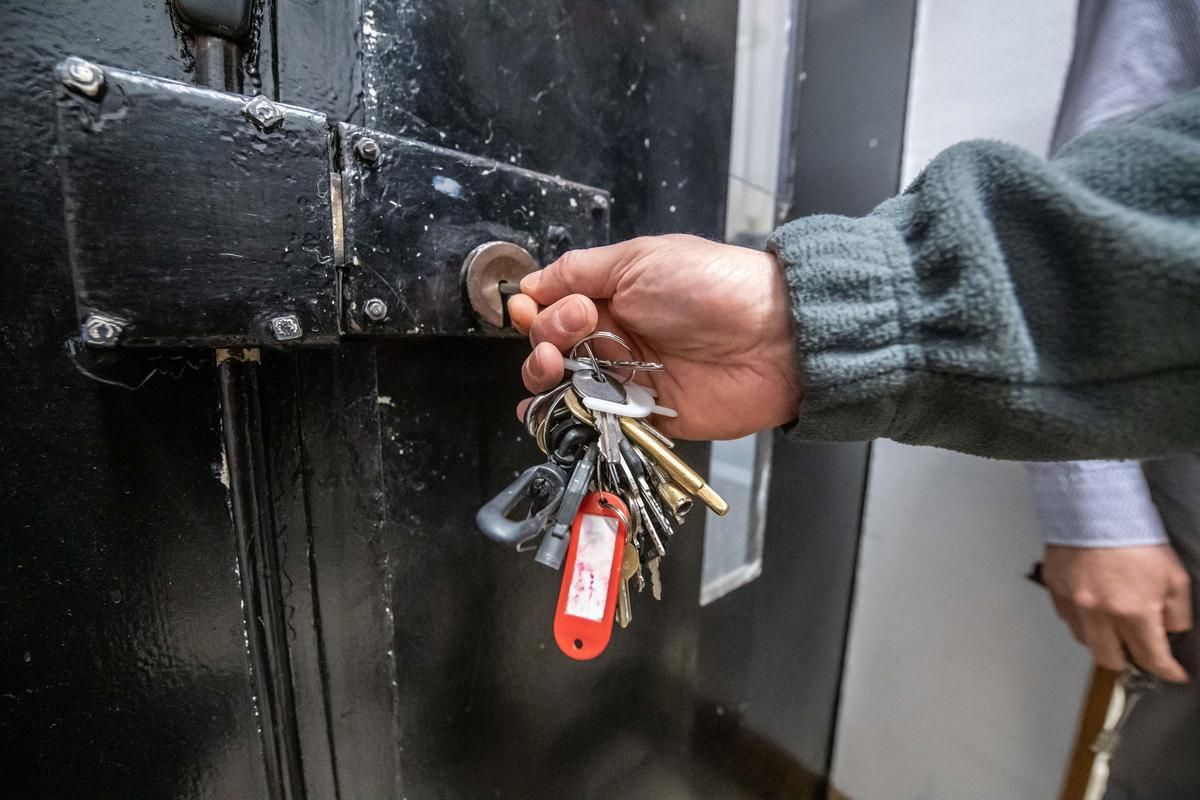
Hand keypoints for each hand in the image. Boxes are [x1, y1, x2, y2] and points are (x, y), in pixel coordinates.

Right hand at [506, 234, 800, 439]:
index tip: (532, 310)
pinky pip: (594, 418)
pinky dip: (563, 416)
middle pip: (553, 344)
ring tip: (556, 367)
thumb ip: (579, 271)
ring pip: (565, 382)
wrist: (771, 338)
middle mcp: (616, 334)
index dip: (536, 309)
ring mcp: (627, 376)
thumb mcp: (638, 260)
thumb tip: (531, 284)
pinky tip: (544, 410)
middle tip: (573, 329)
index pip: (554, 304)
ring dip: (545, 375)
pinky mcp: (643, 414)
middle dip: (546, 336)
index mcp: (614, 293)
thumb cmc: (711, 287)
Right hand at [1042, 544, 1191, 682]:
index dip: (1167, 670)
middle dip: (1128, 660)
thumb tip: (1169, 629)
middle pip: (1110, 660)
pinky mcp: (1055, 590)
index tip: (1173, 673)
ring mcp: (1073, 603)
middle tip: (1137, 650)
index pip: (1151, 657)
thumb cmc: (1134, 536)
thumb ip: (1177, 611)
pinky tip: (1092, 605)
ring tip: (1111, 624)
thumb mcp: (1174, 574)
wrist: (1093, 508)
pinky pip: (1068, 618)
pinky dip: (1081, 619)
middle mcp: (1099, 614)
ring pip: (1086, 641)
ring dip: (1101, 639)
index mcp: (1134, 611)